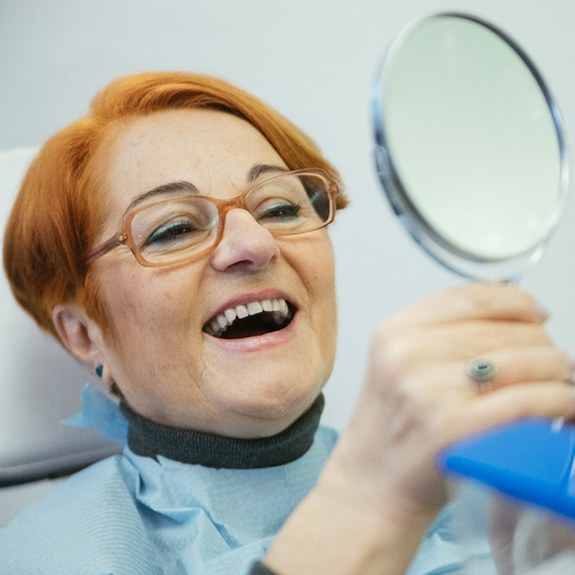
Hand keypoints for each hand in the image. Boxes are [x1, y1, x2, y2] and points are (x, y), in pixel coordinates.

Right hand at [264, 283, 574, 574]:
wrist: (370, 484)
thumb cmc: (390, 429)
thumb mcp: (398, 364)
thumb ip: (442, 334)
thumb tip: (513, 313)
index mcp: (396, 331)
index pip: (474, 296)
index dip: (518, 301)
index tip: (536, 313)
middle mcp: (409, 353)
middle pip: (508, 328)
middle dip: (544, 345)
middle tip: (552, 364)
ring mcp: (430, 390)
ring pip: (528, 360)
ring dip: (559, 373)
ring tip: (560, 385)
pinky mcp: (455, 427)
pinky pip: (531, 400)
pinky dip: (560, 402)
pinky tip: (563, 410)